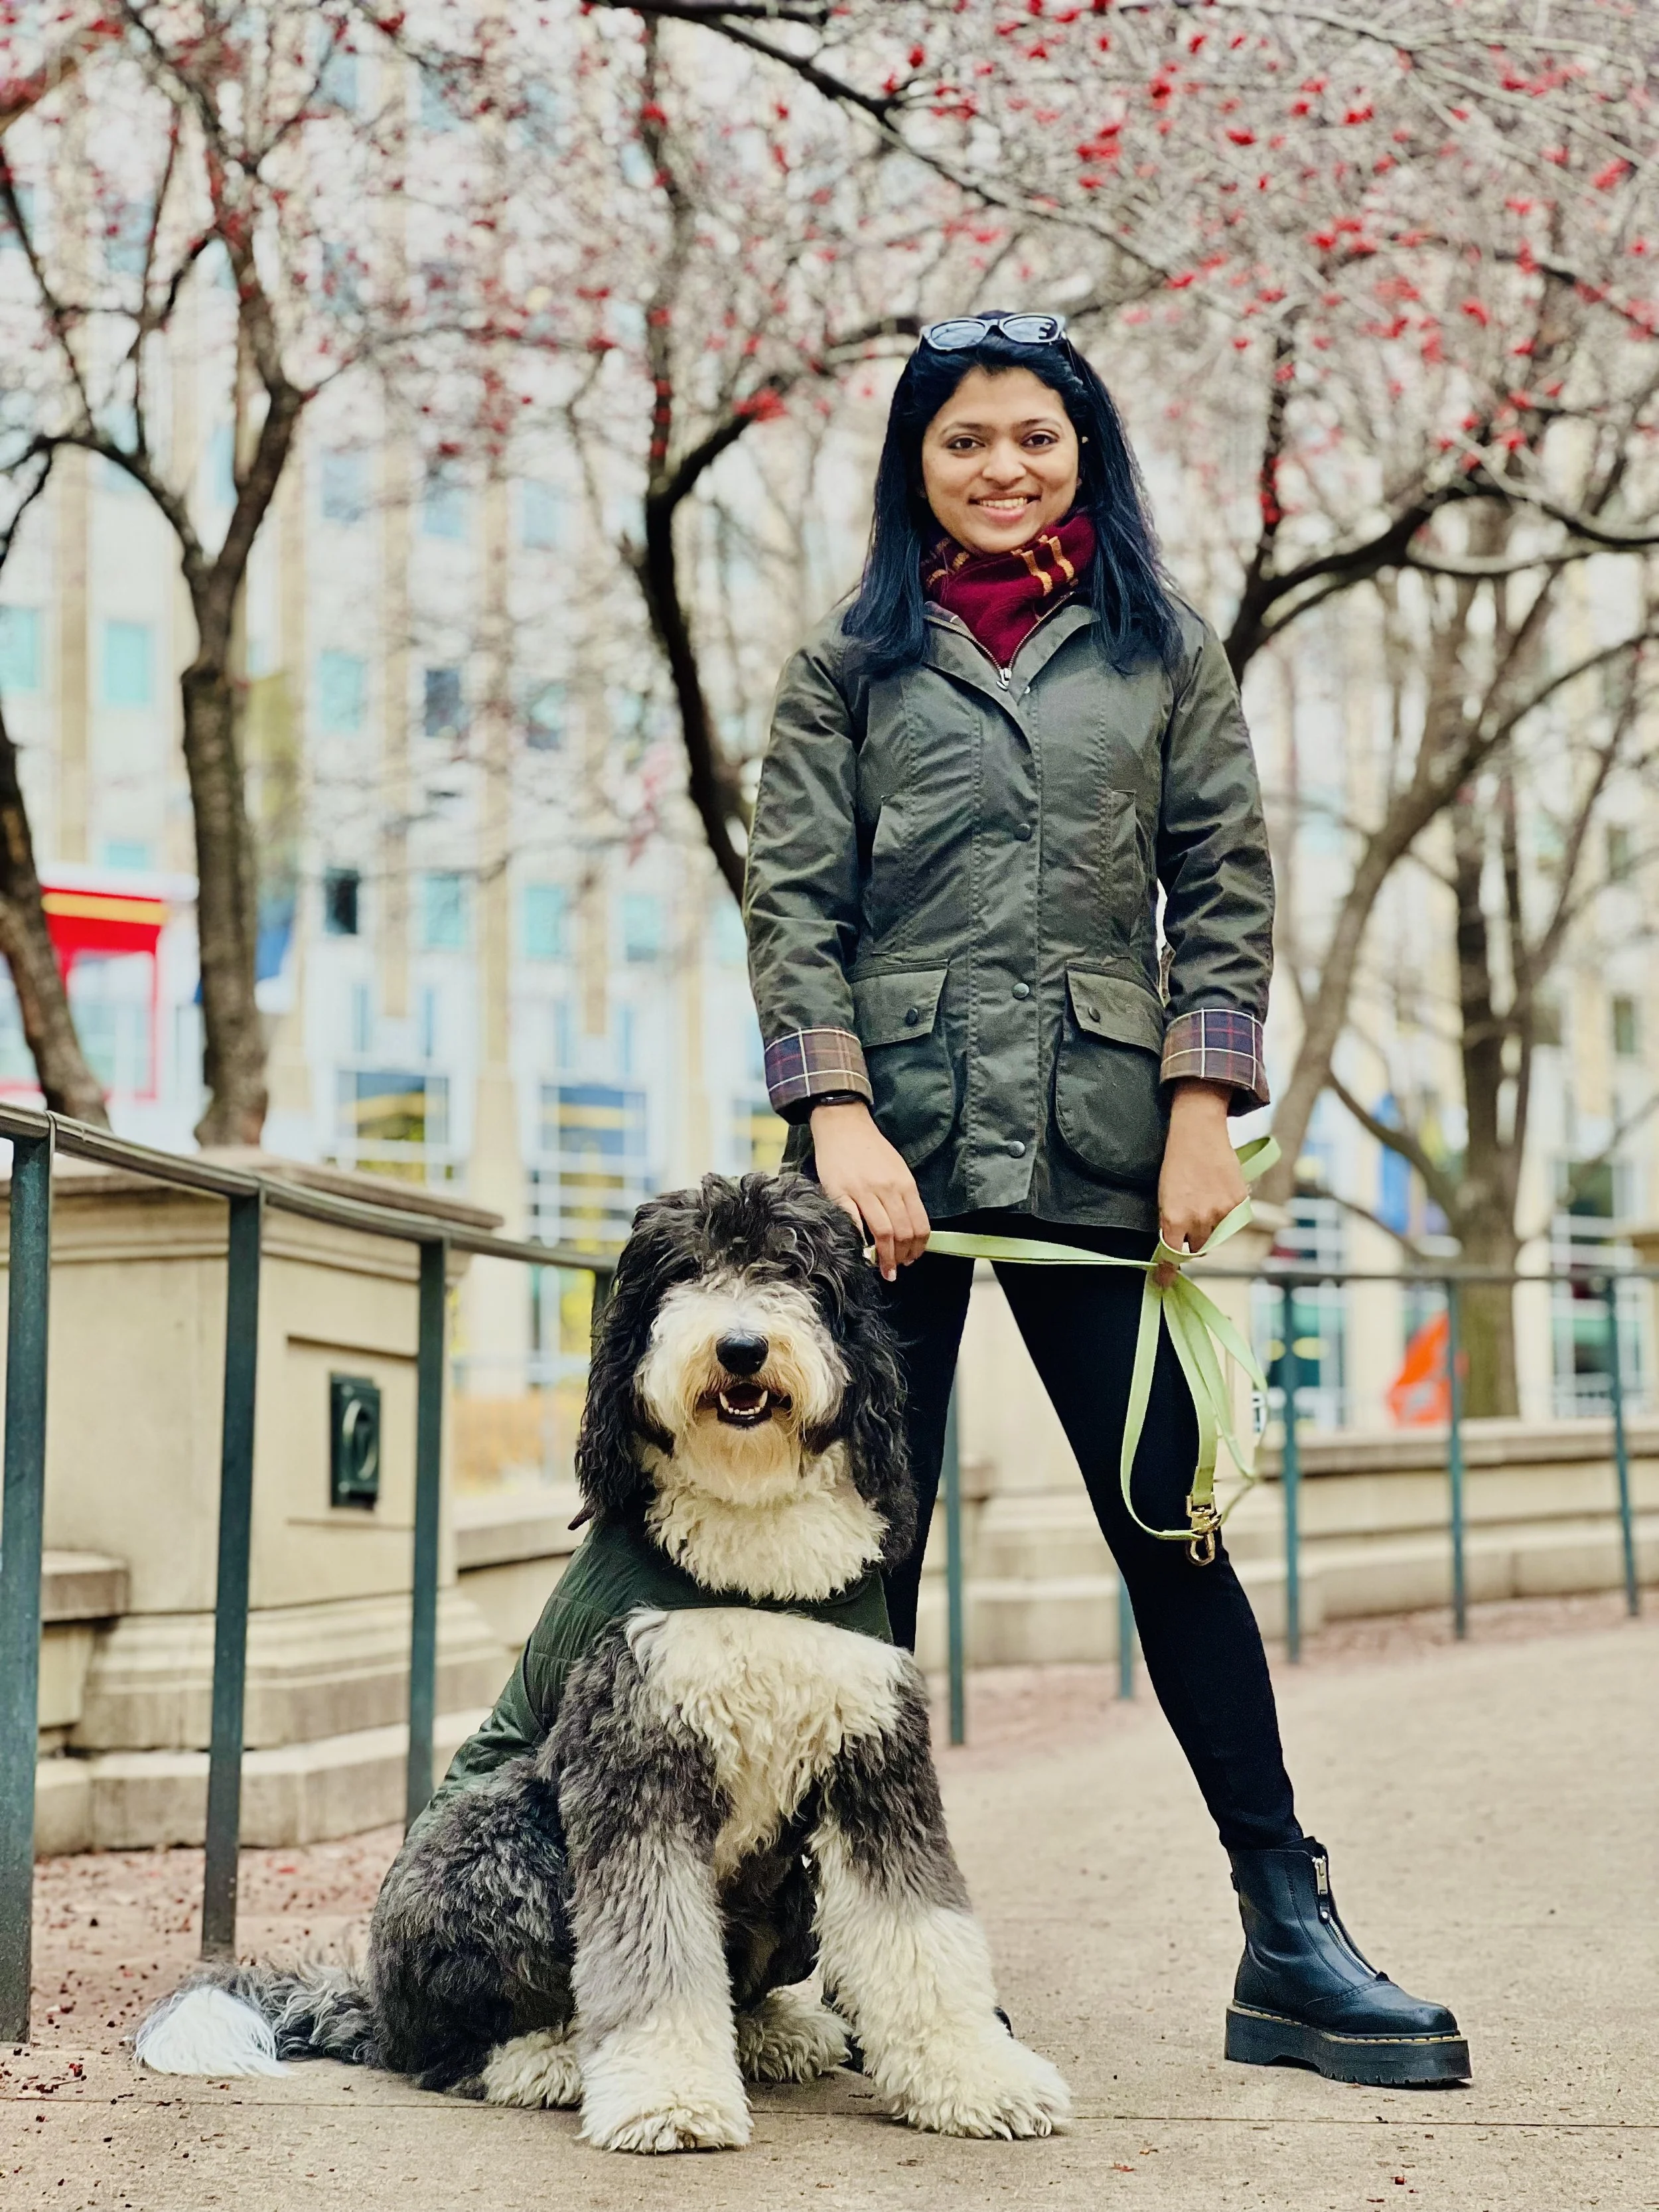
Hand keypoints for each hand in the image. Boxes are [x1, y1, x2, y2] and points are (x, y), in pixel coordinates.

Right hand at [809, 1100, 930, 1280]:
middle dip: (902, 1258)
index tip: (912, 1259)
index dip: (918, 1248)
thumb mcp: (897, 1170)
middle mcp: (888, 1189)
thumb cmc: (870, 1149)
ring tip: (884, 1269)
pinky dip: (860, 1242)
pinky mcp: (840, 1192)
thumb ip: (903, 1197)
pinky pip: (854, 1223)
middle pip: (903, 1233)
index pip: (919, 1225)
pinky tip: (861, 1253)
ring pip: (884, 1233)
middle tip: (896, 1269)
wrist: (843, 1125)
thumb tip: (908, 1230)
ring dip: (886, 1258)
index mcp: (905, 1184)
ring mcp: (864, 1191)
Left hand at [1157, 1080, 1245, 1279]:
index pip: (1172, 1256)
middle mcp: (1200, 1220)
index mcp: (1175, 1219)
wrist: (1198, 1134)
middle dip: (1193, 1245)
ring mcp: (1222, 1213)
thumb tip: (1173, 1246)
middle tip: (1190, 1230)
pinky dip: (1226, 1216)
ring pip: (1217, 1237)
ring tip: (1204, 1204)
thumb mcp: (1164, 1197)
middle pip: (1198, 1250)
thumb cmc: (1176, 1164)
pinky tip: (1218, 1195)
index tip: (1163, 1282)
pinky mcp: (1240, 1203)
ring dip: (1211, 1231)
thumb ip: (1170, 1224)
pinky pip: (1233, 1222)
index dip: (1168, 1272)